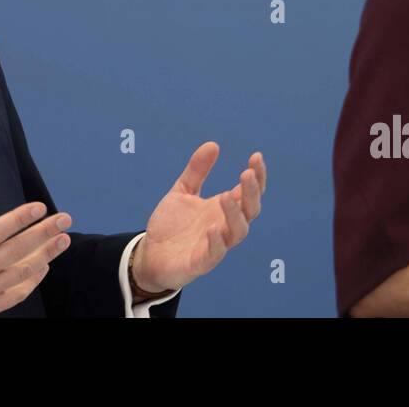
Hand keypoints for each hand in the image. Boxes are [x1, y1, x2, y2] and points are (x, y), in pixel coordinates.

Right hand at [0, 179, 72, 316]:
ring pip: (21, 273)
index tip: (39, 207)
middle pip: (15, 252)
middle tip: (64, 220)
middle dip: (43, 234)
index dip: (18, 219)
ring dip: (45, 256)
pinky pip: (17, 294)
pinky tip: (44, 265)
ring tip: (63, 240)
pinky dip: (33, 280)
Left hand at [132, 143, 265, 294]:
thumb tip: (213, 144)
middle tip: (247, 173)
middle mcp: (225, 225)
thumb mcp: (183, 191)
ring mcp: (215, 245)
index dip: (257, 176)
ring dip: (235, 214)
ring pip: (238, 232)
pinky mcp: (200, 262)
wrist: (151, 255)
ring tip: (226, 196)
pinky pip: (214, 254)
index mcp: (223, 209)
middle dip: (252, 192)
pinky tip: (213, 228)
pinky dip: (217, 243)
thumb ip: (197, 171)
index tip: (256, 156)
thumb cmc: (172, 225)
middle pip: (250, 210)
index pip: (248, 192)